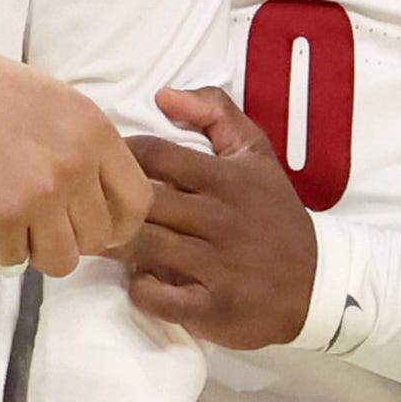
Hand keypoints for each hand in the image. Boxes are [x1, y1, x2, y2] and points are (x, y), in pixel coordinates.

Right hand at [0, 15, 150, 277]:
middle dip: (67, 238)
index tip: (87, 222)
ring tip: (9, 226)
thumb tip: (94, 201)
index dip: (115, 223)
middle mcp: (77, 164)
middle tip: (35, 224)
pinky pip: (12, 261)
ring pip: (62, 260)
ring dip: (34, 251)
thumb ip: (82, 147)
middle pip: (99, 238)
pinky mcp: (2, 218)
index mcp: (95, 131)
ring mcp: (42, 194)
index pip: (137, 202)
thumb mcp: (54, 102)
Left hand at [124, 86, 315, 347]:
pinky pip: (161, 298)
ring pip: (146, 246)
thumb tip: (163, 95)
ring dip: (114, 244)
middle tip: (85, 206)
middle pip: (142, 201)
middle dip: (106, 202)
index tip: (103, 165)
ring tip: (98, 239)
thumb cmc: (272, 215)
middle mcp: (221, 218)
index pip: (156, 155)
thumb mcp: (256, 154)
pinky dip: (142, 290)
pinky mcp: (214, 306)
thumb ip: (216, 113)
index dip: (120, 156)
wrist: (316, 284)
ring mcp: (218, 265)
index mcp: (227, 178)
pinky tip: (141, 281)